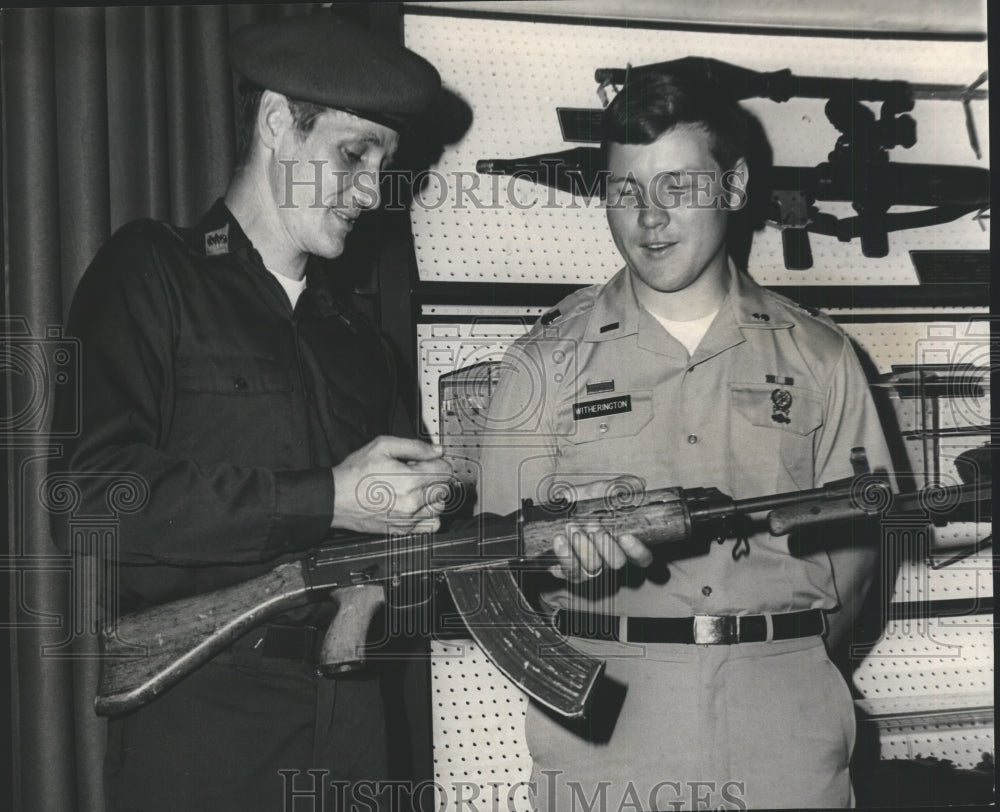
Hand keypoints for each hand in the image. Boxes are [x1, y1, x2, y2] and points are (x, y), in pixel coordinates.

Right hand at [332, 436, 453, 533]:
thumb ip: (414, 446)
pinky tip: (418, 506)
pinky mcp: (402, 530)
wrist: (335, 498)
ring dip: (433, 496)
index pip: (445, 471)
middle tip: (418, 472)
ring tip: (417, 489)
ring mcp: (408, 519)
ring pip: (440, 507)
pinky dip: (430, 515)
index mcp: (410, 480)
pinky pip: (432, 526)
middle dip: (434, 477)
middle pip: (444, 488)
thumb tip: (436, 451)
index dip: (437, 462)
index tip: (428, 461)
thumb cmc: (355, 473)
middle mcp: (412, 502)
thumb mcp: (382, 446)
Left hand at [548, 481, 653, 581]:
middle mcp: (609, 558)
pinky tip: (560, 539)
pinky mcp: (570, 570)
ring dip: (583, 547)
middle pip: (617, 563)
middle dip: (606, 545)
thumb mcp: (601, 490)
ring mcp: (590, 567)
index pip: (642, 556)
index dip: (637, 550)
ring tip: (572, 527)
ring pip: (593, 568)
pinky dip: (565, 554)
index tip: (625, 536)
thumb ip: (620, 487)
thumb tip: (638, 484)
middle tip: (595, 528)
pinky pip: (570, 570)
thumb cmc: (584, 501)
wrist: (557, 509)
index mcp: (624, 542)